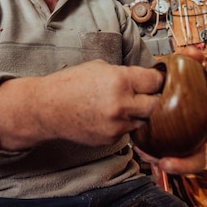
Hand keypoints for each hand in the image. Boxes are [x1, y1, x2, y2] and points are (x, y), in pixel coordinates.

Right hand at [0, 59, 164, 149]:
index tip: (160, 80)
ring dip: (141, 114)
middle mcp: (121, 104)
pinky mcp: (111, 139)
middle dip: (156, 99)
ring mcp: (117, 125)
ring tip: (129, 105)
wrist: (46, 109)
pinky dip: (125, 124)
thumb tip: (146, 78)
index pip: (156, 81)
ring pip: (144, 121)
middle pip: (157, 105)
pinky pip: (128, 131)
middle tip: (152, 95)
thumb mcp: (100, 67)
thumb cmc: (69, 84)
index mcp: (119, 80)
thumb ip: (125, 74)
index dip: (160, 79)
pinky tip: (112, 116)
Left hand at [134, 47, 206, 174]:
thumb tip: (194, 53)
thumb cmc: (178, 82)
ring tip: (162, 162)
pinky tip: (144, 152)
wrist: (161, 91)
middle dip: (198, 156)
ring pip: (194, 159)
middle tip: (182, 158)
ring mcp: (195, 139)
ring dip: (180, 165)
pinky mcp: (179, 147)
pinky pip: (174, 158)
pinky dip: (159, 158)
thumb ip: (188, 59)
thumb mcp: (182, 68)